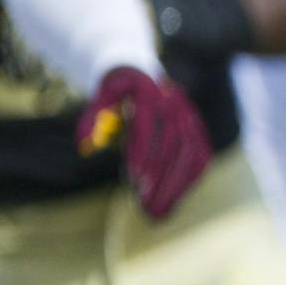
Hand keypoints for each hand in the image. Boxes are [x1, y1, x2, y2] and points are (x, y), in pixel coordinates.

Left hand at [74, 67, 212, 218]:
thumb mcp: (102, 95)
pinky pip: (201, 158)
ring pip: (192, 155)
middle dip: (162, 178)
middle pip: (175, 144)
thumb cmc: (118, 89)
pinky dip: (189, 182)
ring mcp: (192, 117)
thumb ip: (93, 118)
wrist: (144, 71)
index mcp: (149, 90)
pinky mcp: (199, 132)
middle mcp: (176, 103)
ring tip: (159, 213)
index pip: (149, 125)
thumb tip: (84, 147)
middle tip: (146, 206)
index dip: (144, 152)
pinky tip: (173, 201)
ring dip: (177, 186)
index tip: (135, 180)